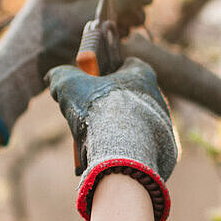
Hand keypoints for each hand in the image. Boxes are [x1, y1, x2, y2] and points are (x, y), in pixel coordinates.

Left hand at [0, 0, 153, 143]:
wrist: (16, 74)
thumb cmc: (47, 43)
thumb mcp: (84, 18)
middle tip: (149, 3)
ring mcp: (62, 14)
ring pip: (100, 7)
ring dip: (122, 11)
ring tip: (139, 21)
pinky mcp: (64, 34)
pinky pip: (93, 23)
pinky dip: (111, 26)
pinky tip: (124, 34)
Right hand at [47, 58, 177, 220]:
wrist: (124, 153)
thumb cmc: (99, 112)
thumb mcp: (69, 85)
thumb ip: (60, 75)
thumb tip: (53, 76)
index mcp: (142, 74)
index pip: (128, 64)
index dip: (109, 71)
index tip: (93, 82)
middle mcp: (158, 96)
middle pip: (131, 96)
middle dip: (112, 105)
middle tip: (91, 117)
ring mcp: (165, 124)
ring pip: (138, 122)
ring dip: (120, 129)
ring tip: (98, 141)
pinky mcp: (167, 149)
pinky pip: (145, 146)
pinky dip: (130, 150)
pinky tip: (112, 156)